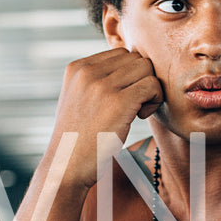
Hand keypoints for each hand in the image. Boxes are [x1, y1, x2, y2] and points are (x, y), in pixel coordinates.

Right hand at [49, 47, 163, 187]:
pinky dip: (154, 100)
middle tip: (134, 106)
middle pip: (135, 58)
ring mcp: (101, 85)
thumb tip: (131, 66)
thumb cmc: (78, 138)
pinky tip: (141, 117)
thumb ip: (96, 80)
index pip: (119, 53)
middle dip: (141, 80)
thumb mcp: (79, 99)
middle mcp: (87, 71)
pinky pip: (152, 85)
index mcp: (77, 67)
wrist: (66, 166)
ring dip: (150, 89)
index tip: (123, 98)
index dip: (130, 74)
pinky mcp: (118, 101)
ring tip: (138, 112)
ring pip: (146, 68)